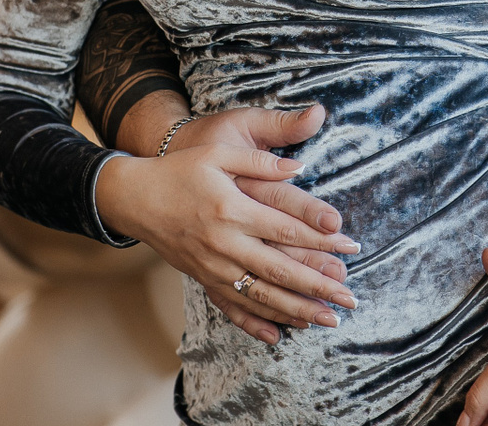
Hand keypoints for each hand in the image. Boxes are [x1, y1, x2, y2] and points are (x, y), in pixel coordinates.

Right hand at [93, 104, 359, 343]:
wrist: (136, 198)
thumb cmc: (180, 171)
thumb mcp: (219, 152)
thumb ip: (260, 161)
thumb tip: (300, 167)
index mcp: (233, 209)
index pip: (288, 229)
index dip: (323, 240)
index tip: (352, 246)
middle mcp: (224, 244)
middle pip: (280, 271)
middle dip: (319, 286)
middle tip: (351, 297)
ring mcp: (212, 267)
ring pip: (260, 296)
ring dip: (296, 310)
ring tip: (328, 320)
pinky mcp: (202, 279)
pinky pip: (232, 307)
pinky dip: (256, 323)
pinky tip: (279, 335)